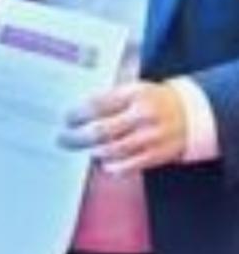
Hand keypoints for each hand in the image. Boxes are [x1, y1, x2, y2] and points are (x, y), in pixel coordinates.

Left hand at [59, 80, 186, 173]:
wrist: (190, 113)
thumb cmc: (154, 99)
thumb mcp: (134, 87)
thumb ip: (110, 94)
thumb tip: (79, 105)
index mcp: (133, 94)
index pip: (98, 104)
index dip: (78, 113)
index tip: (67, 118)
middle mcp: (141, 115)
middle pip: (101, 130)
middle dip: (78, 136)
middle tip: (64, 138)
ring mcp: (150, 137)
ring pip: (113, 150)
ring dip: (93, 151)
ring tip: (83, 149)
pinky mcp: (157, 155)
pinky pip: (129, 165)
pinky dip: (113, 166)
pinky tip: (103, 162)